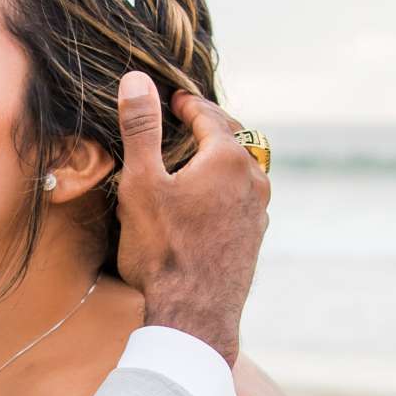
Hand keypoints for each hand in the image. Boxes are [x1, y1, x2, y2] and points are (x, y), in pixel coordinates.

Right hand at [113, 77, 268, 364]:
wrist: (194, 315)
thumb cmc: (164, 249)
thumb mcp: (142, 183)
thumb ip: (141, 128)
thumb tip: (136, 79)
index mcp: (228, 158)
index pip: (209, 115)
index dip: (188, 104)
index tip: (173, 98)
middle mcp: (253, 179)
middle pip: (232, 139)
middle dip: (210, 126)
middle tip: (189, 119)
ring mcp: (259, 211)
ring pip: (241, 169)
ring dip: (220, 157)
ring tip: (198, 157)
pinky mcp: (255, 237)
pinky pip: (242, 198)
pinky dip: (225, 187)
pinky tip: (207, 201)